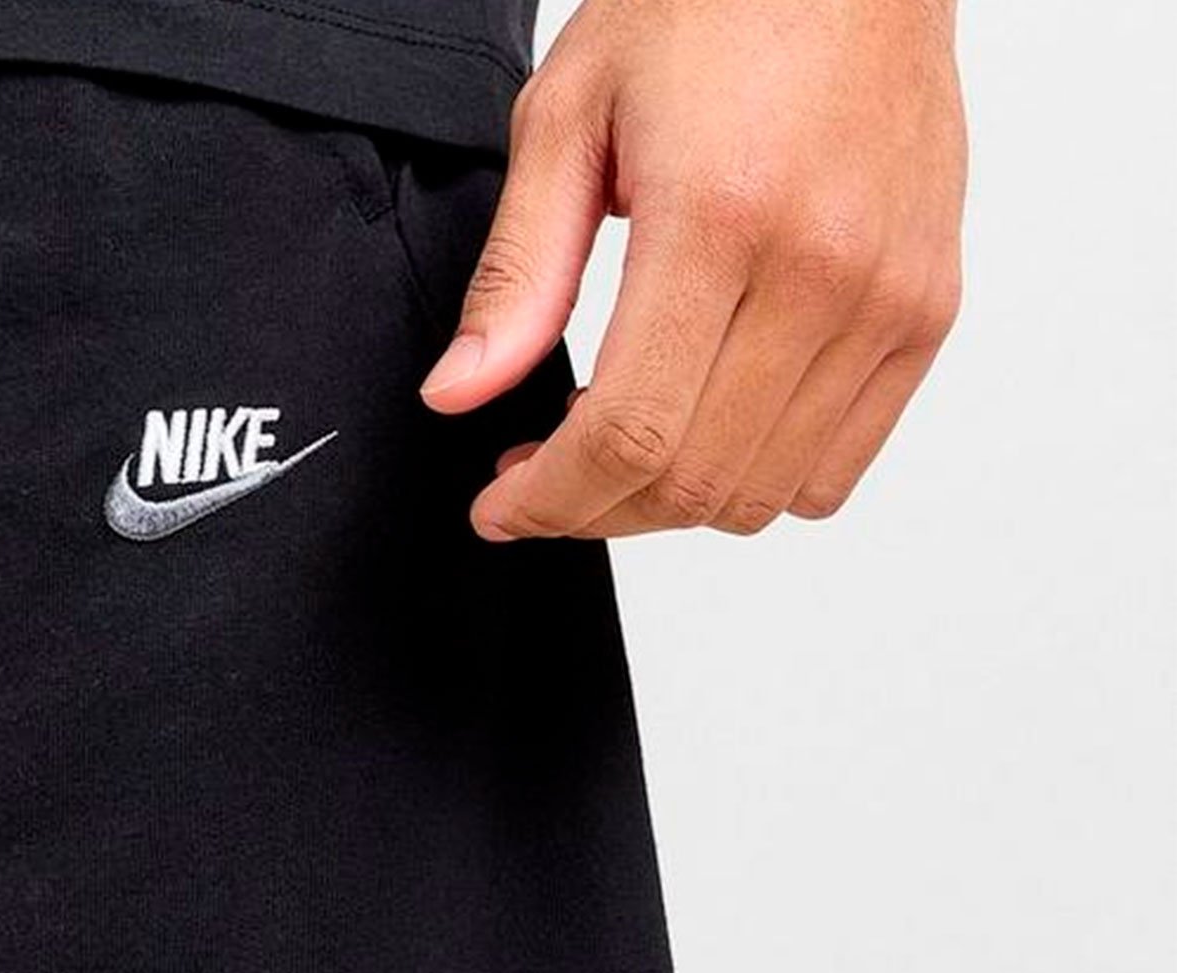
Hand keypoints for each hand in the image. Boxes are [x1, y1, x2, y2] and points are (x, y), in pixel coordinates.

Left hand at [420, 0, 967, 540]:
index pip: (628, 434)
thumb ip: (517, 271)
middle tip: (542, 477)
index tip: (500, 506)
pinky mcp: (926, 312)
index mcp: (722, 218)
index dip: (548, 500)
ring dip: (668, 505)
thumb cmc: (712, 6)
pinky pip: (832, 472)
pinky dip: (753, 483)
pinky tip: (701, 429)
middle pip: (691, 483)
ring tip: (618, 444)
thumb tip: (458, 393)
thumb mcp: (569, 116)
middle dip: (593, 511)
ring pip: (759, 497)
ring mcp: (887, 299)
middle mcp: (823, 270)